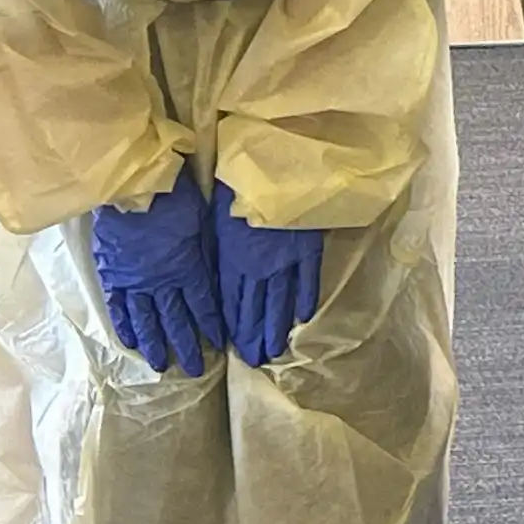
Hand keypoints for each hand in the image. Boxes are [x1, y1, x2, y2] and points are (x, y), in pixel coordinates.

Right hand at [87, 173, 223, 375]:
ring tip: (161, 366)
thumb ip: (207, 254)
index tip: (219, 347)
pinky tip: (131, 344)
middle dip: (187, 347)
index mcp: (187, 269)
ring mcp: (133, 282)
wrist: (132, 185)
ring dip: (156, 345)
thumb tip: (217, 278)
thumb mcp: (203, 222)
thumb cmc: (175, 196)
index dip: (211, 327)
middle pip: (176, 321)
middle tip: (195, 371)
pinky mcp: (111, 276)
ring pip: (147, 321)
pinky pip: (119, 308)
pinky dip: (125, 327)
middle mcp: (161, 283)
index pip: (203, 306)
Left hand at [210, 180, 327, 366]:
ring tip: (274, 351)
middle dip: (253, 336)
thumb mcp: (215, 219)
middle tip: (255, 360)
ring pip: (280, 301)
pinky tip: (302, 319)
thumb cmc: (238, 185)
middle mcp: (258, 266)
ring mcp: (286, 259)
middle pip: (255, 308)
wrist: (274, 163)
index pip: (231, 301)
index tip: (232, 347)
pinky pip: (308, 279)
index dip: (232, 326)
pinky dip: (305, 299)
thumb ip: (217, 251)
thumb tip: (213, 277)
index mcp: (232, 258)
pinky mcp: (309, 247)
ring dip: (276, 328)